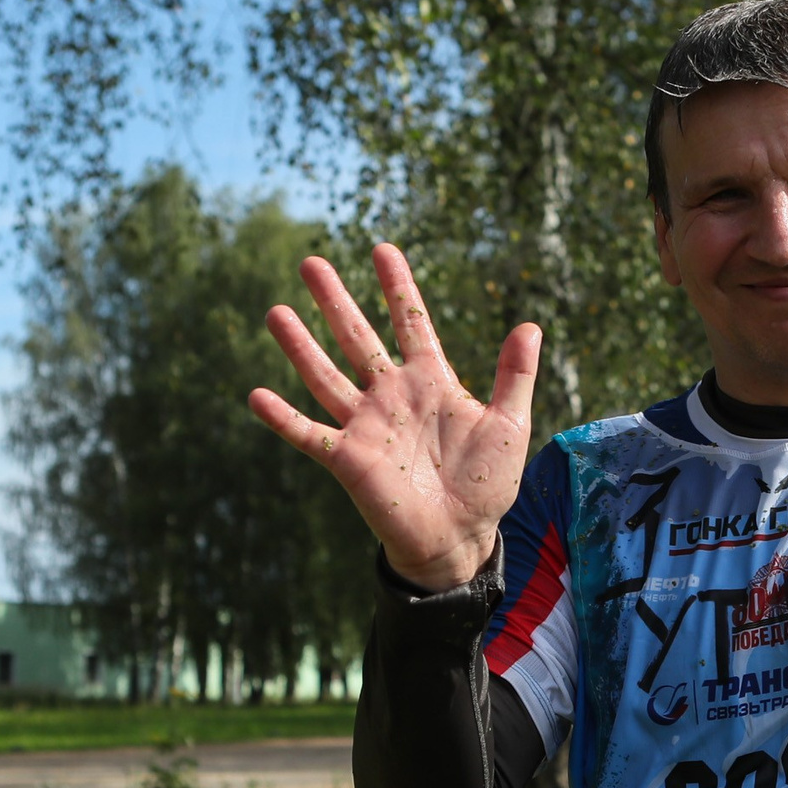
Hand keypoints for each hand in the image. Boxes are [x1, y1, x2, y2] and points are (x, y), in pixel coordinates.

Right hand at [247, 244, 540, 591]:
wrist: (461, 538)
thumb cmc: (486, 484)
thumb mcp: (509, 424)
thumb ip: (514, 375)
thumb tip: (531, 326)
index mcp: (431, 381)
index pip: (410, 322)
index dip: (397, 287)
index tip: (382, 249)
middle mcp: (391, 396)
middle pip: (357, 338)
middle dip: (335, 301)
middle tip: (310, 261)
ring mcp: (366, 426)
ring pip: (325, 376)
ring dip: (301, 346)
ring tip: (276, 311)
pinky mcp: (347, 459)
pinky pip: (309, 434)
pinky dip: (283, 417)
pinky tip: (256, 395)